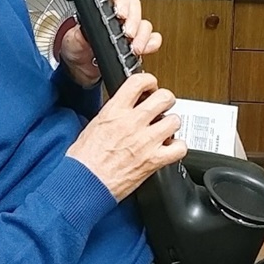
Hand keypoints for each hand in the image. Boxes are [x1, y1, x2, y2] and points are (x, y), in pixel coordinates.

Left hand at [59, 0, 161, 87]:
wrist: (81, 71)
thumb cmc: (77, 50)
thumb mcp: (73, 39)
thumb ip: (79, 33)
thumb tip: (84, 31)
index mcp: (104, 10)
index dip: (122, 4)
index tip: (120, 14)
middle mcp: (120, 18)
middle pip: (135, 9)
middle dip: (134, 20)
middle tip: (128, 33)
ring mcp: (131, 31)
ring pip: (145, 24)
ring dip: (143, 35)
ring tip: (134, 47)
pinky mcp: (138, 45)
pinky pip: (152, 40)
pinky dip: (152, 44)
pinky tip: (146, 49)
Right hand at [66, 72, 185, 201]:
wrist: (85, 182)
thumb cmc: (84, 159)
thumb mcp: (94, 124)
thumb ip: (114, 113)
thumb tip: (125, 107)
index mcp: (115, 111)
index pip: (139, 81)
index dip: (149, 80)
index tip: (150, 86)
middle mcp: (133, 123)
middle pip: (164, 97)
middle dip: (165, 100)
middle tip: (161, 106)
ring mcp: (145, 141)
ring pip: (174, 121)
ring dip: (171, 124)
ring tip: (163, 130)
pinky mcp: (153, 160)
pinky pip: (179, 148)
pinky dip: (178, 148)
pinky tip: (170, 148)